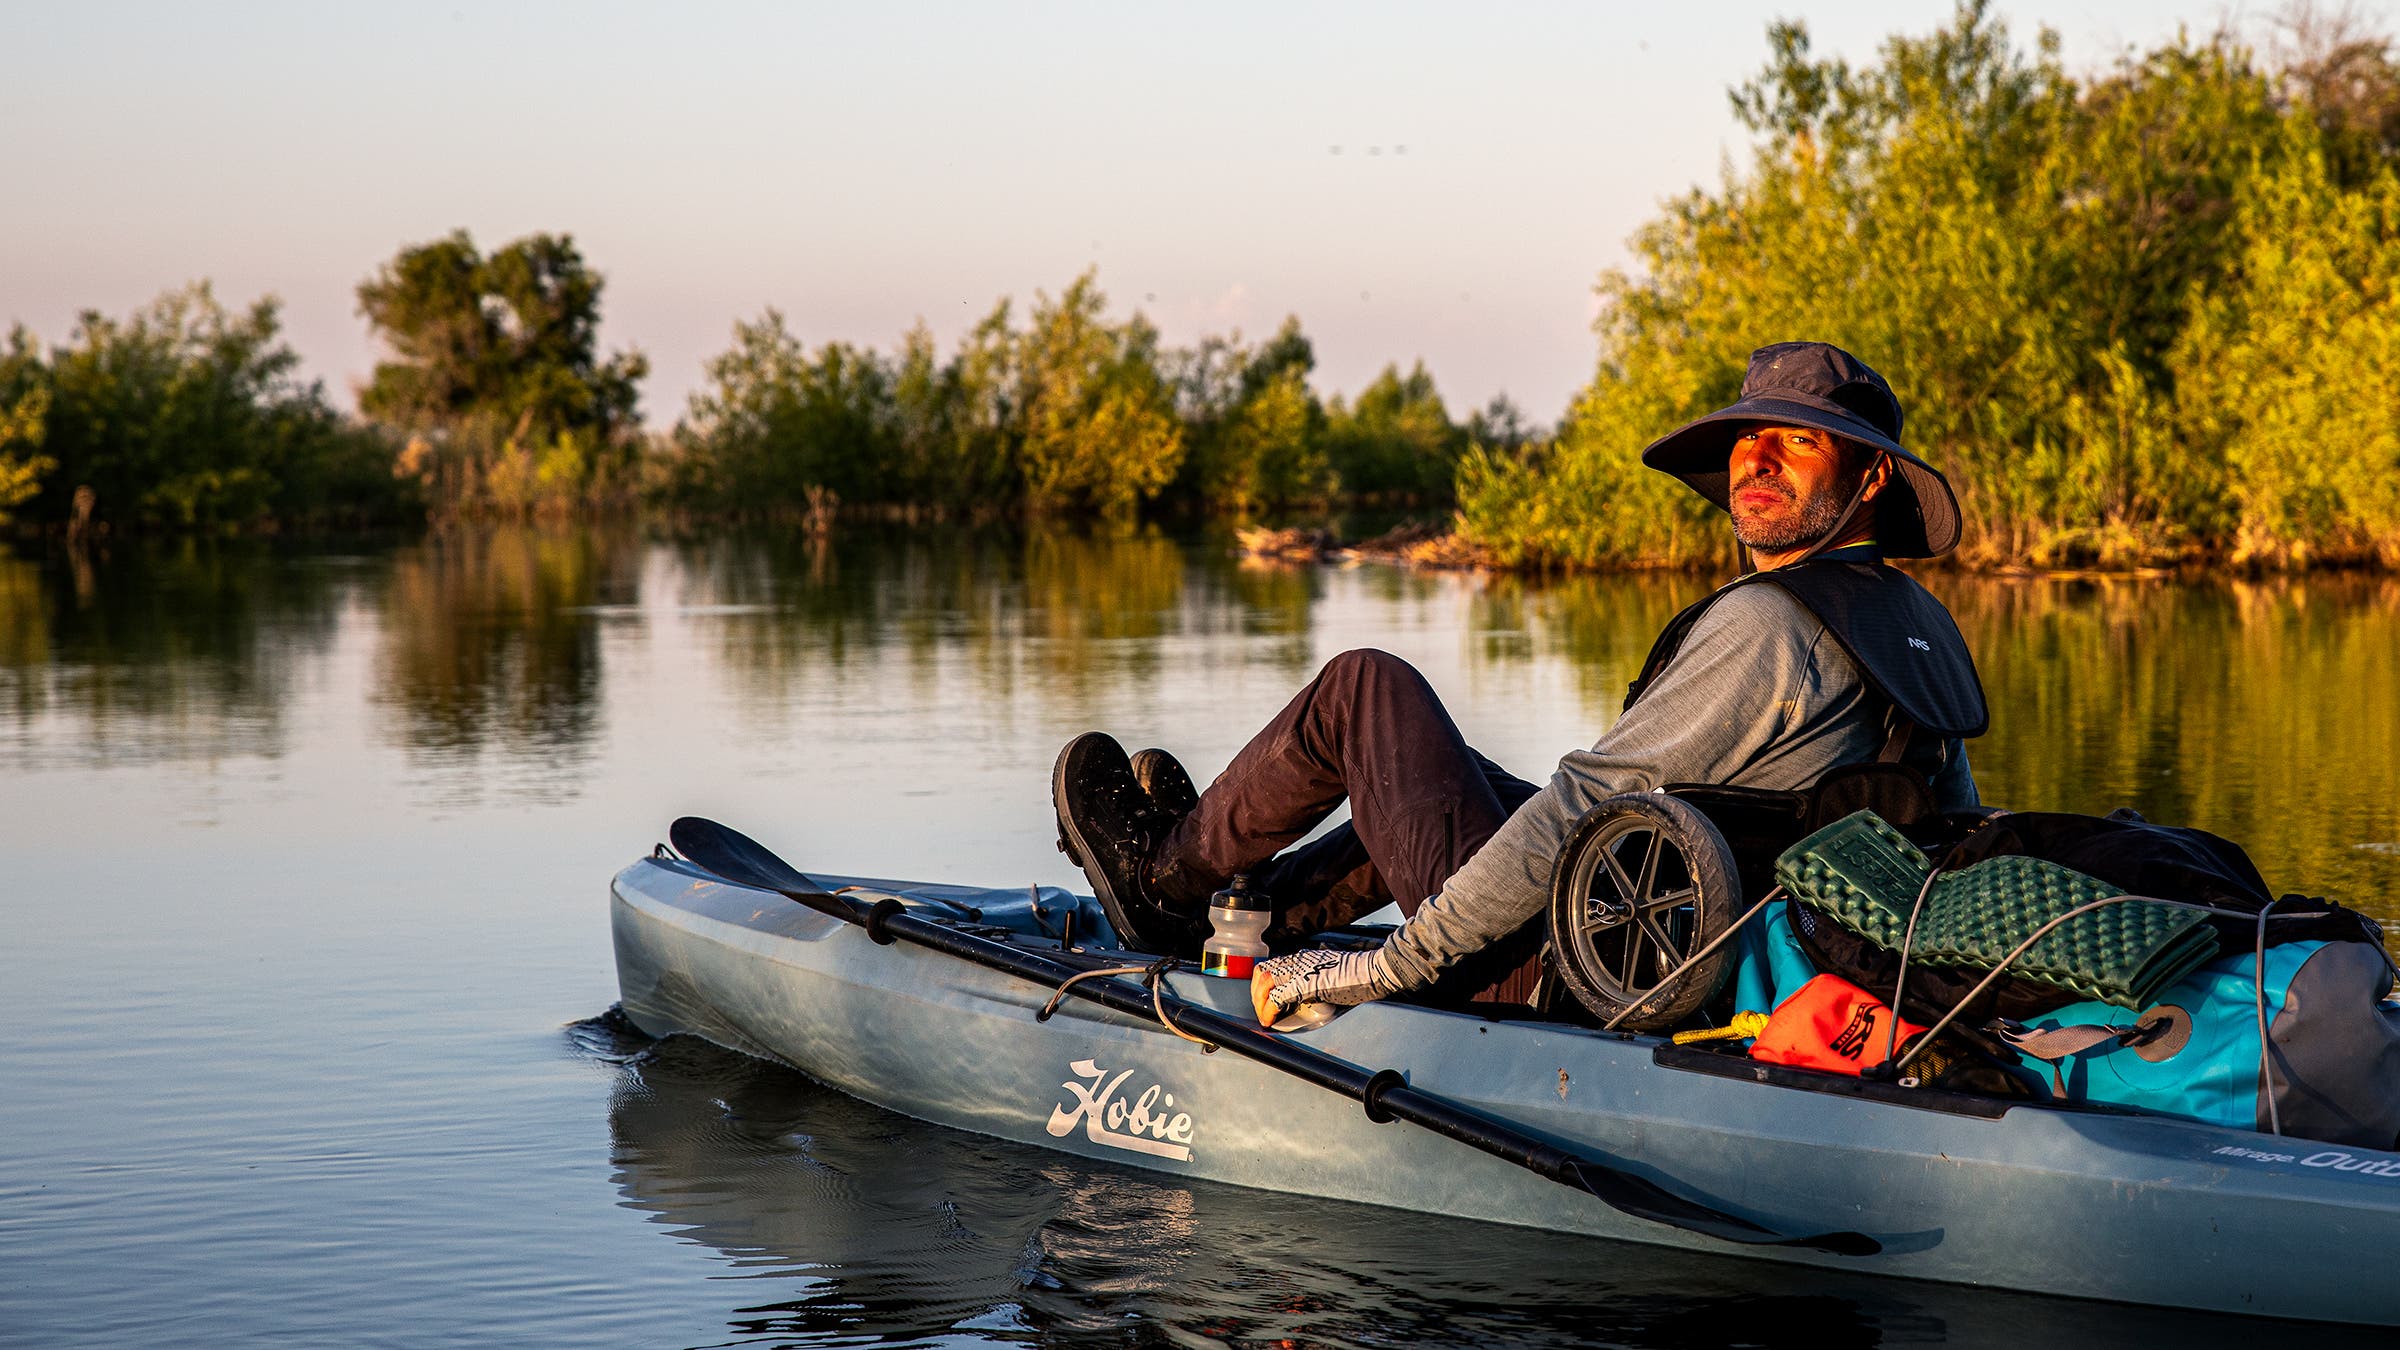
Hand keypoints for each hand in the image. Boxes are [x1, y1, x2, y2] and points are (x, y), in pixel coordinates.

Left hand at [1249, 947, 1393, 1027]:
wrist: (1374, 971)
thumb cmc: (1359, 976)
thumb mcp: (1330, 974)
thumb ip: (1315, 980)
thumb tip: (1306, 996)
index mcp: (1304, 958)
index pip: (1272, 966)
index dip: (1263, 984)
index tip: (1264, 1000)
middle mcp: (1298, 960)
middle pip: (1263, 972)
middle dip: (1256, 994)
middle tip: (1262, 1011)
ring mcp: (1301, 970)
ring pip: (1265, 983)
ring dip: (1260, 1003)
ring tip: (1266, 1018)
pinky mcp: (1306, 984)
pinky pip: (1278, 998)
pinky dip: (1270, 1010)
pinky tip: (1271, 1020)